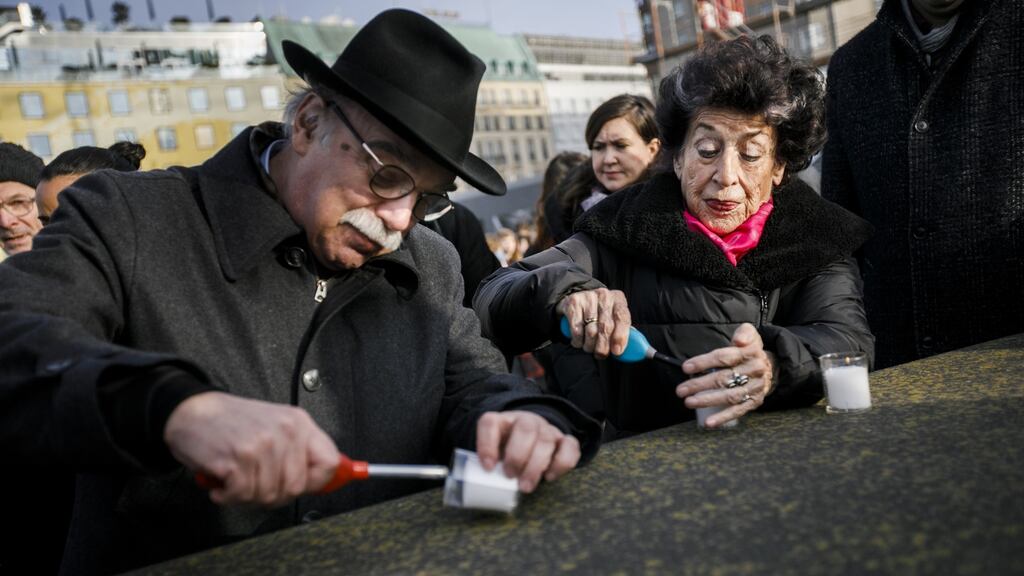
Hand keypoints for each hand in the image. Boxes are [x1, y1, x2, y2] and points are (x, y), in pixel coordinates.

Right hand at [164, 392, 339, 506]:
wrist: (191, 412)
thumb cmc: (231, 422)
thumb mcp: (274, 426)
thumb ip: (298, 451)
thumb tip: (321, 480)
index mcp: (298, 423)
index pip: (330, 462)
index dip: (317, 481)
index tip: (303, 485)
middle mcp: (285, 431)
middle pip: (297, 487)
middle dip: (274, 494)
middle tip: (255, 484)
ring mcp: (263, 444)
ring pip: (269, 495)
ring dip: (247, 495)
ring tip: (236, 478)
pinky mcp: (238, 458)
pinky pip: (243, 495)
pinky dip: (228, 496)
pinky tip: (223, 483)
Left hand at [475, 410, 580, 492]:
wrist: (531, 442)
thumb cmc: (508, 452)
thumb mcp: (495, 454)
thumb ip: (492, 464)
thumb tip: (487, 485)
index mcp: (502, 422)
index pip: (490, 422)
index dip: (486, 444)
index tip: (488, 467)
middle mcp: (526, 420)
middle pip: (525, 429)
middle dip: (517, 456)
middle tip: (510, 476)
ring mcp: (547, 429)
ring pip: (546, 439)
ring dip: (536, 465)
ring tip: (525, 486)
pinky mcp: (565, 440)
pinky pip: (570, 446)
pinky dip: (561, 464)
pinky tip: (549, 477)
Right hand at [556, 288, 630, 357]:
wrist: (577, 299)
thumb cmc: (600, 313)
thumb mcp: (614, 318)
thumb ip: (623, 331)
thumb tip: (636, 350)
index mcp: (618, 299)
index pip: (622, 318)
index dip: (621, 336)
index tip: (617, 351)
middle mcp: (604, 296)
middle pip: (606, 327)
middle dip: (603, 346)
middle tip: (601, 354)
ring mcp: (588, 297)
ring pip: (591, 331)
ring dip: (589, 345)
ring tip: (589, 347)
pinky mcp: (574, 303)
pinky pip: (577, 329)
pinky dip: (578, 340)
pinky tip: (579, 341)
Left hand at [674, 323, 772, 427]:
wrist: (771, 366)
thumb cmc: (750, 350)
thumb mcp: (749, 334)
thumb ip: (744, 332)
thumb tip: (738, 340)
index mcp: (751, 353)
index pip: (725, 358)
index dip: (704, 363)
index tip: (686, 368)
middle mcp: (754, 371)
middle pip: (724, 378)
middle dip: (700, 384)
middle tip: (681, 389)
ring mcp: (754, 388)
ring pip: (729, 396)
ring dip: (707, 401)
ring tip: (689, 402)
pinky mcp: (754, 402)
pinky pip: (737, 411)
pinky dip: (722, 418)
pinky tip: (708, 422)